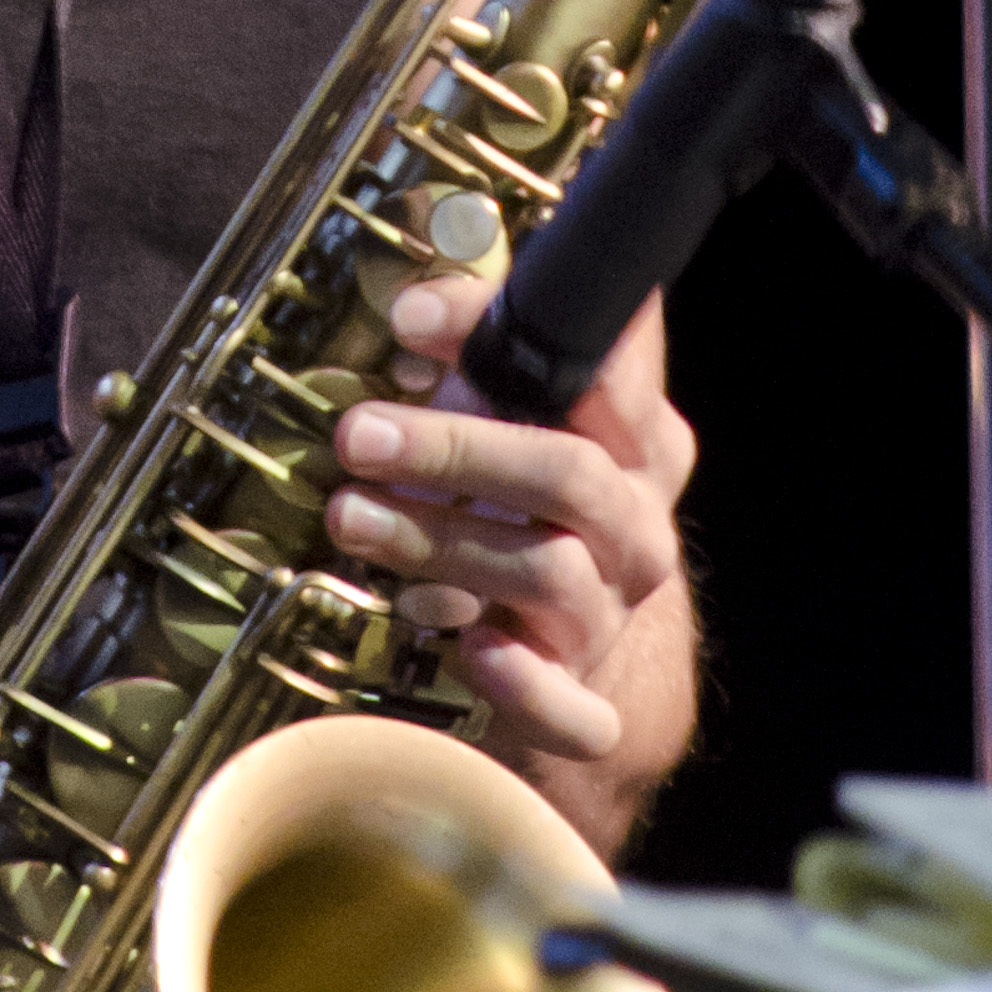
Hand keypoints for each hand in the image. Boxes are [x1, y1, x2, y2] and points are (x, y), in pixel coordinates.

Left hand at [328, 272, 697, 854]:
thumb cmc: (535, 511)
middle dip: (457, 448)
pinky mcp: (583, 699)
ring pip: (545, 571)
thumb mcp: (529, 424)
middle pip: (567, 473)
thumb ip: (484, 359)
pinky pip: (571, 706)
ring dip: (441, 541)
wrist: (578, 656)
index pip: (603, 366)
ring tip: (351, 517)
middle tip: (358, 435)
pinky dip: (525, 684)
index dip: (502, 331)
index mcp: (640, 443)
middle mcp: (636, 525)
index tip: (409, 315)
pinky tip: (471, 653)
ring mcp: (612, 613)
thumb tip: (417, 286)